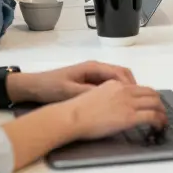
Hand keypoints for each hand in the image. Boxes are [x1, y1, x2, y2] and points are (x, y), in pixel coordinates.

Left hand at [12, 60, 136, 103]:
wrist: (34, 86)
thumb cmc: (51, 87)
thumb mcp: (70, 91)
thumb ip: (90, 92)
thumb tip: (111, 96)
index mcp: (93, 67)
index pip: (120, 72)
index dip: (131, 85)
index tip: (136, 98)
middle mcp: (96, 68)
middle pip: (122, 74)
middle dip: (132, 87)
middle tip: (138, 103)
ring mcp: (93, 75)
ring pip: (117, 80)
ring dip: (125, 91)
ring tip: (131, 105)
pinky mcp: (89, 82)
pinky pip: (109, 85)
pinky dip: (117, 93)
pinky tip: (117, 106)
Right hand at [59, 80, 167, 141]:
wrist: (72, 116)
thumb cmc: (78, 110)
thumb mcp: (96, 95)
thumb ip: (110, 96)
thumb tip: (117, 106)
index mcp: (116, 84)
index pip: (141, 87)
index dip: (150, 97)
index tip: (151, 105)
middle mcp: (125, 90)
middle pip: (152, 93)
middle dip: (159, 104)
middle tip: (161, 113)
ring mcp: (128, 103)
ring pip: (155, 103)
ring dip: (162, 112)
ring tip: (163, 121)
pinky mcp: (129, 116)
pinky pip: (152, 116)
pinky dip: (160, 121)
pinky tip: (159, 127)